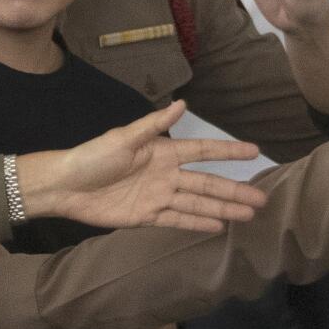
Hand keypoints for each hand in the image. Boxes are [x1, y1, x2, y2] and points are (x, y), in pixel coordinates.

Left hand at [27, 99, 266, 232]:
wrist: (66, 186)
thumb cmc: (92, 156)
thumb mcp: (123, 137)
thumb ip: (154, 125)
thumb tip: (182, 103)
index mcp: (161, 151)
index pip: (201, 151)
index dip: (228, 152)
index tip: (255, 152)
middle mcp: (164, 174)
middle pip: (206, 182)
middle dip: (234, 189)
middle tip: (263, 197)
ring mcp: (157, 196)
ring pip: (197, 203)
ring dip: (224, 208)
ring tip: (250, 214)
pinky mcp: (147, 216)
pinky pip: (178, 219)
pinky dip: (198, 223)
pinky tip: (219, 226)